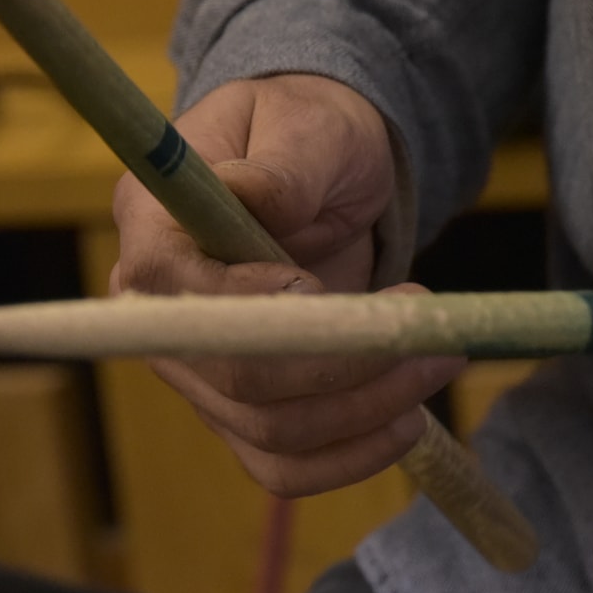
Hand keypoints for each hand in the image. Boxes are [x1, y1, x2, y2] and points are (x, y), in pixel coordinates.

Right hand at [111, 74, 464, 495]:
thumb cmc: (306, 134)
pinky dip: (349, 458)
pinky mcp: (241, 412)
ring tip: (440, 359)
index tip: (326, 291)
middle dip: (343, 369)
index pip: (179, 298)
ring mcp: (199, 374)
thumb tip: (256, 197)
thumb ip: (283, 167)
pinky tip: (405, 422)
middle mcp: (162, 318)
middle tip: (431, 336)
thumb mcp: (305, 125)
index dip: (251, 310)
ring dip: (366, 412)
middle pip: (236, 380)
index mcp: (153, 233)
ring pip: (271, 433)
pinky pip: (283, 467)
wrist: (322, 170)